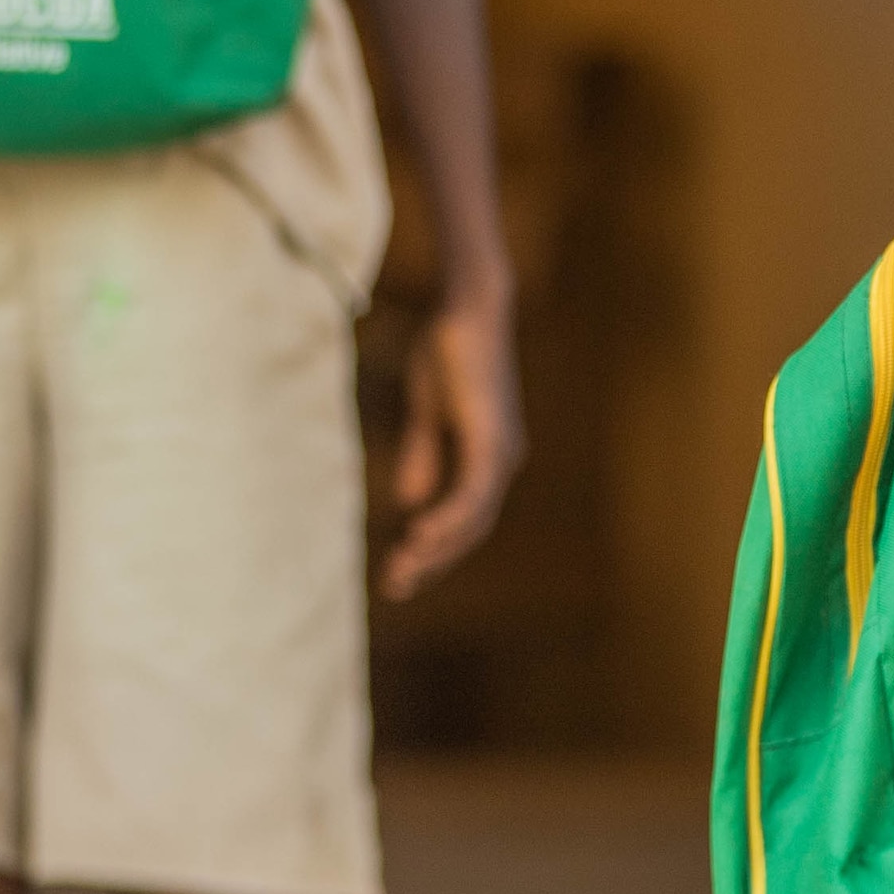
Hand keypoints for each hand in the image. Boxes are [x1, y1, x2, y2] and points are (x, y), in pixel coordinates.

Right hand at [379, 272, 524, 598]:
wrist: (466, 306)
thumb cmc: (447, 348)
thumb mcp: (429, 409)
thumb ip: (424, 453)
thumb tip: (412, 501)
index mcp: (487, 457)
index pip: (464, 519)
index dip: (432, 548)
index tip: (397, 572)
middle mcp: (501, 461)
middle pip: (470, 530)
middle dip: (431, 561)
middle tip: (393, 587)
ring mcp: (500, 453)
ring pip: (473, 521)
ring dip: (436, 550)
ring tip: (400, 571)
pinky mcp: (491, 439)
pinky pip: (473, 495)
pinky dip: (448, 519)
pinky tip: (419, 536)